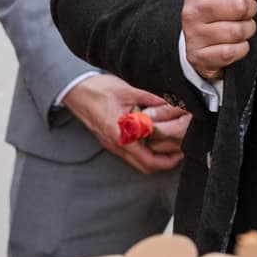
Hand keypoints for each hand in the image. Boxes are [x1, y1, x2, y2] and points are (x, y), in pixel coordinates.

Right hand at [63, 74, 186, 174]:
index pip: (148, 160)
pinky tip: (152, 139)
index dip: (168, 160)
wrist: (75, 89)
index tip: (181, 152)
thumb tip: (170, 102)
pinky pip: (129, 153)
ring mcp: (111, 144)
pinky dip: (143, 151)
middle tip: (179, 152)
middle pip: (143, 167)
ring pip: (136, 161)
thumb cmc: (97, 89)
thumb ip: (150, 99)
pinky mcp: (109, 139)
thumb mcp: (128, 91)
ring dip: (153, 158)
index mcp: (121, 135)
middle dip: (163, 163)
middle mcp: (115, 144)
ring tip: (168, 146)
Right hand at [182, 0, 256, 82]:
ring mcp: (194, 34)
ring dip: (247, 31)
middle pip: (240, 5)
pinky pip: (233, 51)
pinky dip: (241, 49)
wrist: (194, 43)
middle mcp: (192, 9)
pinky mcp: (199, 56)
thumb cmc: (215, 9)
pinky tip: (235, 45)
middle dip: (251, 11)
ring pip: (239, 30)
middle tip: (247, 13)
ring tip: (240, 28)